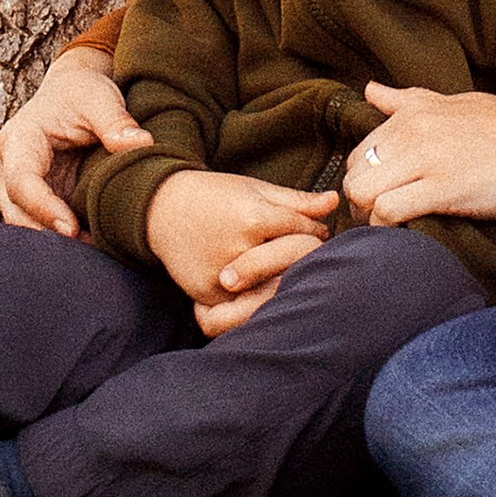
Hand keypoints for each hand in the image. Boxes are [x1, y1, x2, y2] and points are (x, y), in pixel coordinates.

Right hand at [0, 47, 149, 235]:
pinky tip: (92, 244)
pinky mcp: (35, 196)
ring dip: (54, 241)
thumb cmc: (83, 91)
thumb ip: (117, 121)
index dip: (43, 208)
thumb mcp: (100, 98)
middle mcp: (9, 165)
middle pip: (15, 211)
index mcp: (19, 139)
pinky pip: (41, 223)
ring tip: (95, 251)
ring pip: (24, 223)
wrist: (72, 90)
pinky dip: (62, 238)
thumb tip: (141, 144)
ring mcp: (18, 184)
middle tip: (88, 250)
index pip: (21, 182)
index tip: (71, 229)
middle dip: (47, 235)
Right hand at [146, 167, 339, 331]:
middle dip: (305, 257)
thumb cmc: (214, 194)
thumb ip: (296, 200)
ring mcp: (223, 275)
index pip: (303, 232)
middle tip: (308, 254)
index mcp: (255, 218)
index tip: (317, 232)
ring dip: (285, 282)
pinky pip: (241, 307)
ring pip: (272, 289)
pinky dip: (254, 299)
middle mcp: (240, 248)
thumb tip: (335, 201)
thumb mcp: (254, 189)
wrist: (160, 208)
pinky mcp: (207, 294)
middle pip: (293, 263)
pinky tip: (259, 289)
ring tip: (287, 273)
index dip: (314, 231)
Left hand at [342, 82, 495, 225]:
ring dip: (370, 218)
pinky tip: (404, 235)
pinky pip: (390, 211)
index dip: (363, 181)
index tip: (379, 200)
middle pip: (353, 174)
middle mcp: (413, 130)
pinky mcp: (444, 188)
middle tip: (381, 221)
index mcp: (414, 111)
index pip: (358, 152)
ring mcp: (427, 158)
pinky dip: (387, 229)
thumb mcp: (458, 103)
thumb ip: (410, 100)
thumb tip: (371, 90)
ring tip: (391, 230)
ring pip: (362, 192)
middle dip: (360, 203)